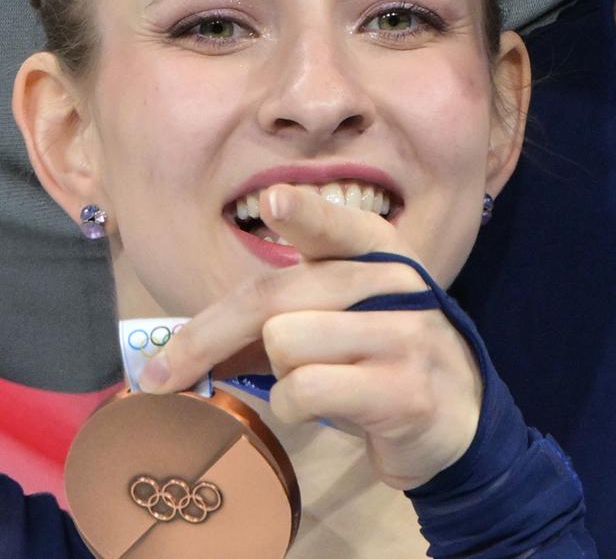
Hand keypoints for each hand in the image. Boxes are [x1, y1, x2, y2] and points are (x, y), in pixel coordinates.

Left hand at [138, 185, 483, 489]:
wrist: (457, 415)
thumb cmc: (374, 357)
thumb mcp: (334, 317)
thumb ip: (273, 311)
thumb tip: (181, 344)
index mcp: (375, 249)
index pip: (334, 225)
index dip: (303, 213)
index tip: (273, 201)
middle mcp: (394, 282)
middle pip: (274, 297)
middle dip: (204, 338)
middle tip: (158, 377)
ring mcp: (405, 334)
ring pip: (285, 344)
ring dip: (277, 374)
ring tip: (311, 380)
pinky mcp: (404, 389)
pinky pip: (305, 391)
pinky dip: (294, 408)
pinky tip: (323, 409)